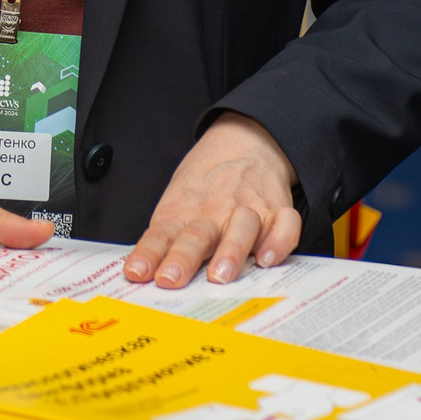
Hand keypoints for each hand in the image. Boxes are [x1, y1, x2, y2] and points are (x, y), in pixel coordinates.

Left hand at [124, 112, 300, 288]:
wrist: (244, 141)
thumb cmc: (205, 182)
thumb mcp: (175, 201)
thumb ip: (165, 238)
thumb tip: (144, 275)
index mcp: (183, 212)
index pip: (160, 235)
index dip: (148, 254)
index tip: (136, 273)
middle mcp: (214, 213)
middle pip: (196, 236)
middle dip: (183, 258)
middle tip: (173, 278)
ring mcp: (247, 210)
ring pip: (240, 228)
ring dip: (230, 251)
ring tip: (221, 274)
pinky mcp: (277, 210)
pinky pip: (284, 225)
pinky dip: (279, 241)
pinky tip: (268, 257)